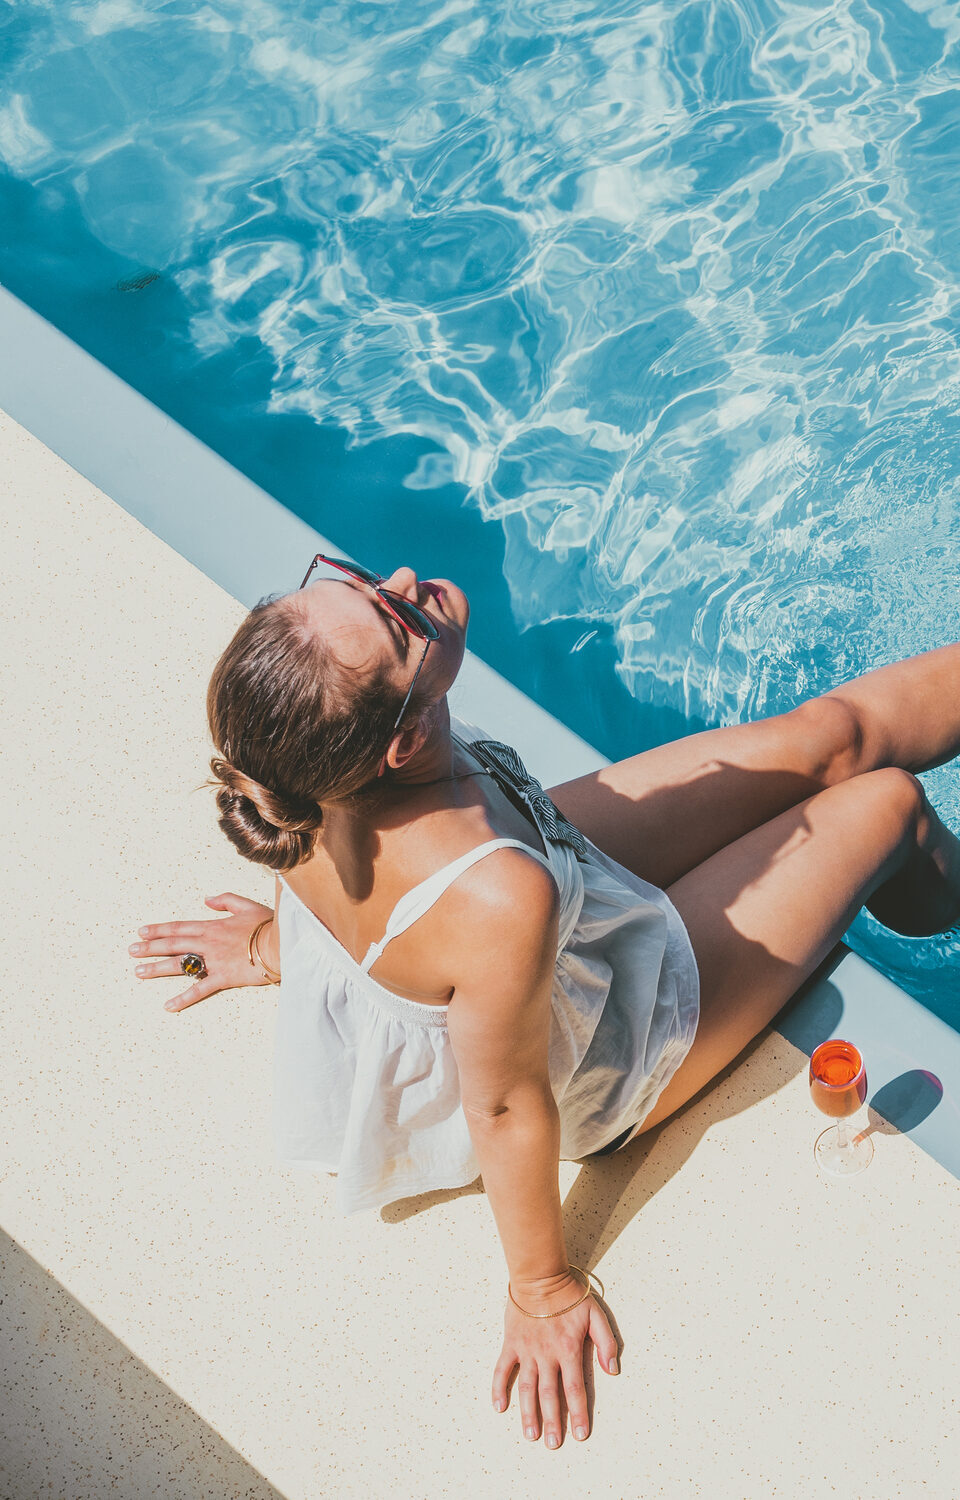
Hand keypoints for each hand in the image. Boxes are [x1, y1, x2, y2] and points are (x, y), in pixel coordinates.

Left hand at [128, 892, 275, 1012]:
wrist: (282, 943)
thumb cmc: (268, 925)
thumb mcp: (247, 905)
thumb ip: (225, 900)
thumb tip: (207, 900)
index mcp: (212, 925)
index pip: (179, 927)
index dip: (159, 929)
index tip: (142, 931)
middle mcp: (208, 943)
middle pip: (173, 945)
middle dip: (150, 947)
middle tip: (131, 951)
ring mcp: (213, 961)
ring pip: (180, 965)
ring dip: (157, 969)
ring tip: (139, 973)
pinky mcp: (223, 978)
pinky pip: (199, 990)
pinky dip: (183, 999)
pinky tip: (168, 1006)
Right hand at [492, 1272, 618, 1447]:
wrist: (540, 1276)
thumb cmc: (570, 1294)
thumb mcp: (596, 1314)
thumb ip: (606, 1342)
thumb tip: (613, 1370)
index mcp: (568, 1349)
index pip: (575, 1389)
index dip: (578, 1413)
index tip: (580, 1434)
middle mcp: (546, 1355)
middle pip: (550, 1394)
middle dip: (552, 1421)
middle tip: (553, 1445)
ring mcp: (527, 1350)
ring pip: (527, 1387)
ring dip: (528, 1412)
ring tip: (530, 1435)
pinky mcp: (512, 1343)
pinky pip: (502, 1368)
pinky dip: (498, 1387)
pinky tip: (499, 1406)